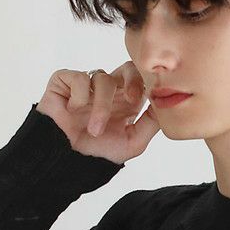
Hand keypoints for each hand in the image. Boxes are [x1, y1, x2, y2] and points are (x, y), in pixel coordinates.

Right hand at [36, 61, 160, 164]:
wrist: (65, 160)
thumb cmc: (96, 154)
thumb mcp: (132, 143)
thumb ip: (150, 124)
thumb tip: (165, 104)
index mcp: (125, 103)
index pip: (142, 82)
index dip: (147, 85)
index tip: (149, 99)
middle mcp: (108, 92)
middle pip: (127, 68)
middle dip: (133, 80)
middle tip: (132, 99)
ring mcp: (87, 86)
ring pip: (103, 78)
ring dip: (101, 106)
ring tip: (94, 130)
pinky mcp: (66, 81)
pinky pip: (80, 77)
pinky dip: (80, 96)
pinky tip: (73, 110)